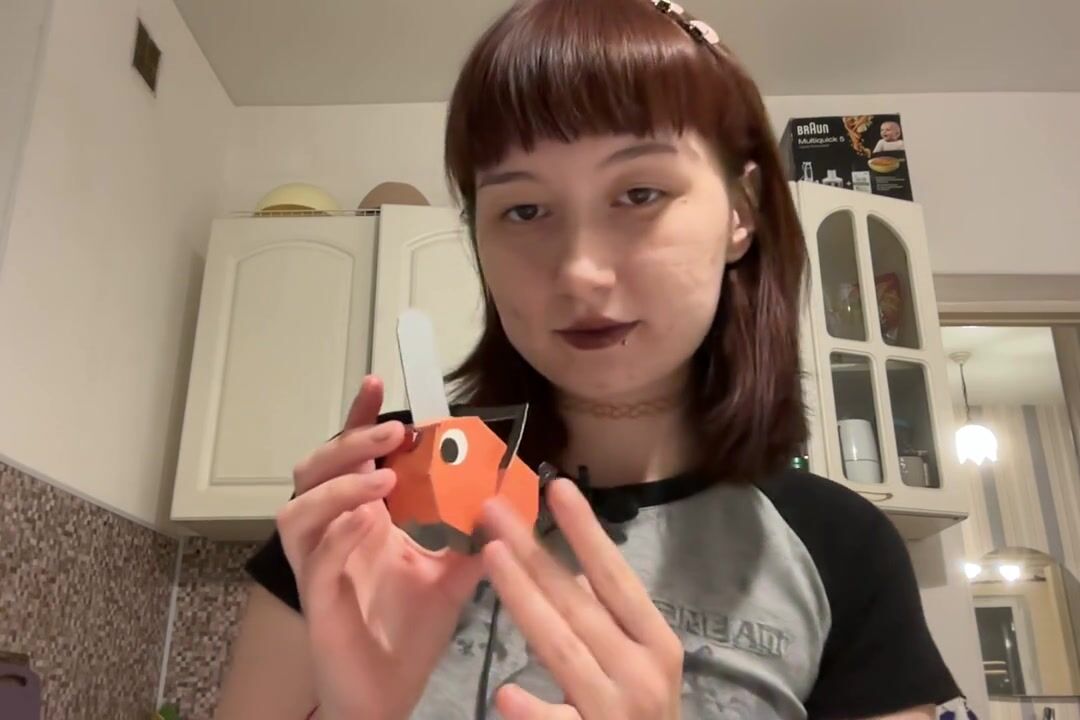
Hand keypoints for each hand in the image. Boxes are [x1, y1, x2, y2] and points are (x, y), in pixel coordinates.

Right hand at [277, 376, 483, 719]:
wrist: (388, 694)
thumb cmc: (408, 633)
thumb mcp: (452, 576)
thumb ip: (473, 538)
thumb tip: (508, 500)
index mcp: (361, 519)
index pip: (352, 456)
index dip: (359, 417)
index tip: (380, 382)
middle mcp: (332, 534)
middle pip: (317, 469)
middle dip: (352, 441)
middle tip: (395, 432)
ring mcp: (318, 566)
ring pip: (300, 508)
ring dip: (340, 485)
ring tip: (382, 479)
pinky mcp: (316, 601)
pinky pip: (315, 558)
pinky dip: (336, 533)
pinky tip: (366, 521)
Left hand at [479, 477, 683, 719]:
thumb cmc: (644, 718)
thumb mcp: (642, 668)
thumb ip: (611, 625)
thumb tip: (581, 570)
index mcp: (655, 645)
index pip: (616, 579)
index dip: (586, 533)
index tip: (556, 488)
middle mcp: (642, 673)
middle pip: (579, 603)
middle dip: (535, 551)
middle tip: (494, 508)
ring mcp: (617, 711)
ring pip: (563, 648)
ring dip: (526, 599)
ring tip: (491, 556)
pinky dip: (536, 713)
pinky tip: (507, 694)